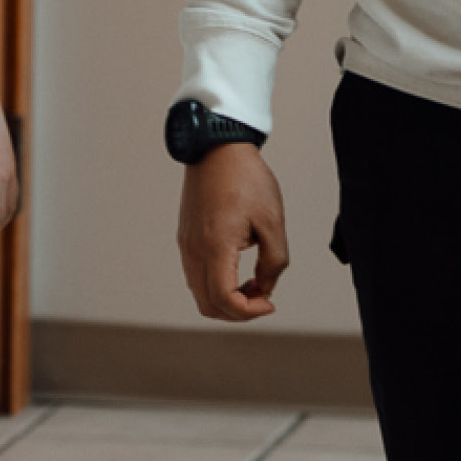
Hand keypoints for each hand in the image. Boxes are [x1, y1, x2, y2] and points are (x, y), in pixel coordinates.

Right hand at [176, 143, 285, 321]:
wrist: (216, 148)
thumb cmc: (246, 179)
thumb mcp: (272, 221)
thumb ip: (274, 261)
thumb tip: (266, 287)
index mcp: (215, 247)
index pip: (223, 300)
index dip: (249, 311)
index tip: (270, 303)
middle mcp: (194, 250)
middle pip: (208, 305)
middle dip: (238, 312)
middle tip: (263, 297)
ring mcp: (187, 245)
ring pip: (200, 293)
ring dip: (227, 299)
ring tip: (254, 283)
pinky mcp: (186, 238)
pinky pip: (196, 275)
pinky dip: (217, 285)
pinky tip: (239, 270)